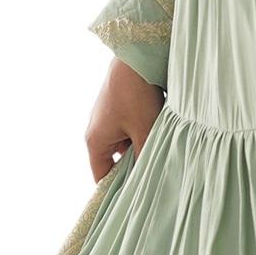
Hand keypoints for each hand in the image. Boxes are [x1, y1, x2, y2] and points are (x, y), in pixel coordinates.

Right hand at [85, 56, 164, 181]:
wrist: (136, 56)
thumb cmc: (136, 95)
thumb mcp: (145, 131)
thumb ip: (146, 158)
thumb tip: (152, 180)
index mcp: (95, 141)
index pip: (101, 176)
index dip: (116, 189)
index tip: (134, 198)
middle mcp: (96, 130)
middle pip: (115, 161)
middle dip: (134, 166)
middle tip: (155, 173)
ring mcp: (107, 117)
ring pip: (125, 143)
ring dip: (141, 146)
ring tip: (160, 149)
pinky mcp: (118, 106)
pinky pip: (129, 128)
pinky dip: (142, 131)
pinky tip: (160, 130)